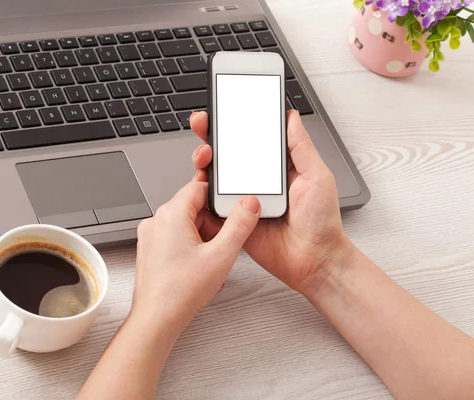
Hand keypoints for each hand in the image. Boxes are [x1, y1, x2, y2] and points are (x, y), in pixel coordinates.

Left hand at [130, 180, 260, 333]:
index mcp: (171, 214)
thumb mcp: (221, 255)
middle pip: (192, 207)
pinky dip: (190, 247)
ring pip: (184, 224)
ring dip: (202, 237)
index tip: (232, 210)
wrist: (157, 319)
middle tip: (222, 244)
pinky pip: (174, 238)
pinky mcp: (149, 251)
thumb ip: (239, 225)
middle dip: (212, 223)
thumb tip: (249, 204)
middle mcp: (156, 221)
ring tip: (209, 261)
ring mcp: (150, 237)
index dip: (219, 198)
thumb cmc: (180, 291)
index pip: (199, 188)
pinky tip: (198, 267)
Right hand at [190, 110, 354, 297]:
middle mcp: (256, 181)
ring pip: (214, 178)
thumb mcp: (317, 176)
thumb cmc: (322, 222)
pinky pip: (211, 207)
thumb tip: (291, 116)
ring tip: (204, 155)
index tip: (223, 107)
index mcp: (275, 167)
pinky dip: (201, 196)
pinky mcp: (232, 221)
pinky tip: (200, 184)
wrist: (314, 260)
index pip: (251, 139)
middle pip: (226, 155)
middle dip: (210, 137)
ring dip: (204, 163)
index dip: (235, 123)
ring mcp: (242, 200)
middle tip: (203, 124)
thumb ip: (301, 146)